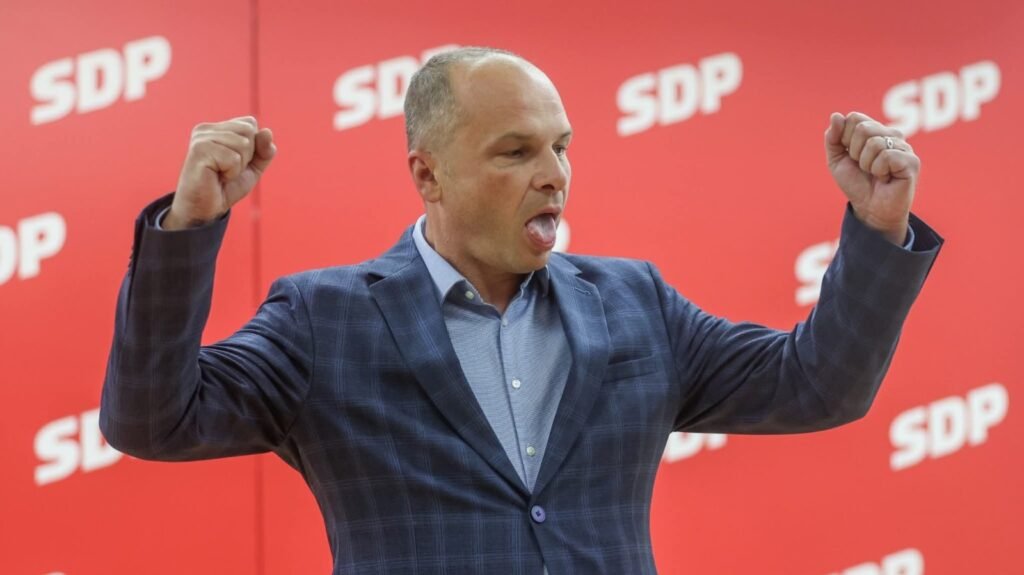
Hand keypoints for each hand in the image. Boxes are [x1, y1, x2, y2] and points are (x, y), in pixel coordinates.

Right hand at [164, 116, 275, 229]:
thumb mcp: (253, 167)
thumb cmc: (226, 187)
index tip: (235, 162)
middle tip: (228, 169)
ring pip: (243, 144)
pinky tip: (216, 176)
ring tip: (221, 173)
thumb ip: (264, 150)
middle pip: (248, 130)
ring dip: (238, 166)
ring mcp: (201, 138)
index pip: (250, 123)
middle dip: (247, 156)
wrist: (205, 209)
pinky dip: (231, 172)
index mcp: (217, 128)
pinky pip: (233, 158)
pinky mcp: (199, 150)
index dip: (253, 147)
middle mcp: (206, 129)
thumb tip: (267, 132)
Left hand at [824, 112, 918, 244]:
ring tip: (875, 174)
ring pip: (874, 143)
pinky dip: (879, 170)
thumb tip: (836, 115)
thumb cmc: (856, 184)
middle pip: (863, 127)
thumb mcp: (836, 161)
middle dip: (854, 152)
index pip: (854, 118)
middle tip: (863, 167)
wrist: (869, 209)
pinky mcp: (912, 161)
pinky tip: (886, 178)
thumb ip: (833, 139)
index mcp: (874, 131)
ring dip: (866, 164)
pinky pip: (886, 156)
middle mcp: (891, 135)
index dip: (844, 139)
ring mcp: (903, 147)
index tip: (850, 156)